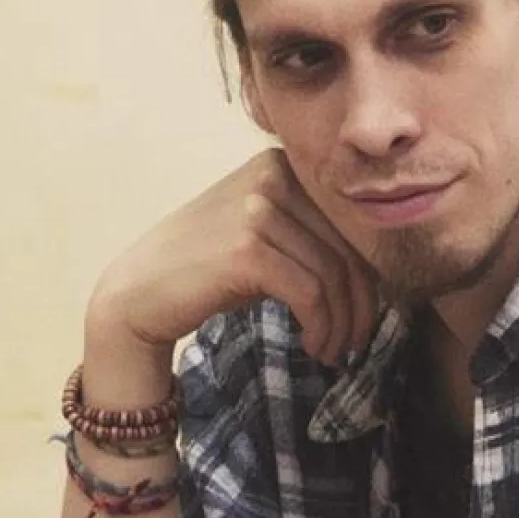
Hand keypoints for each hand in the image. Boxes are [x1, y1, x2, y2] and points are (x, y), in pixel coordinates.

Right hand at [89, 149, 379, 367]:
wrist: (137, 293)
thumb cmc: (208, 271)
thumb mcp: (266, 235)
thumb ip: (314, 234)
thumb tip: (381, 269)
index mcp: (283, 166)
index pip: (352, 223)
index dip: (370, 274)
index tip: (366, 314)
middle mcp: (272, 177)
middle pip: (349, 248)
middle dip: (361, 304)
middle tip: (356, 342)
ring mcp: (257, 210)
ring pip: (334, 276)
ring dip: (340, 324)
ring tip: (332, 351)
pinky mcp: (247, 249)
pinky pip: (311, 294)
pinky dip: (321, 327)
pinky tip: (314, 345)